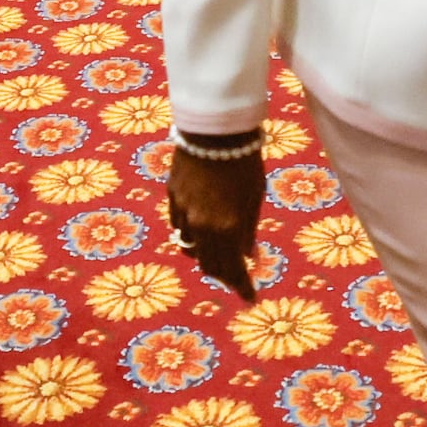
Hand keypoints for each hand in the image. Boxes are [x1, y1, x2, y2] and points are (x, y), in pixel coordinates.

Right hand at [166, 147, 263, 299]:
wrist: (215, 129)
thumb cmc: (244, 161)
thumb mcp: (255, 197)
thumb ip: (249, 230)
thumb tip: (248, 256)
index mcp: (228, 227)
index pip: (232, 269)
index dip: (241, 286)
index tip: (250, 298)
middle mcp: (202, 225)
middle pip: (208, 265)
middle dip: (223, 275)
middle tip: (236, 277)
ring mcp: (183, 212)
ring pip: (190, 248)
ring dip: (205, 255)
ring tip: (219, 254)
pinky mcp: (171, 197)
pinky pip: (180, 227)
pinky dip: (192, 234)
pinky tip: (202, 230)